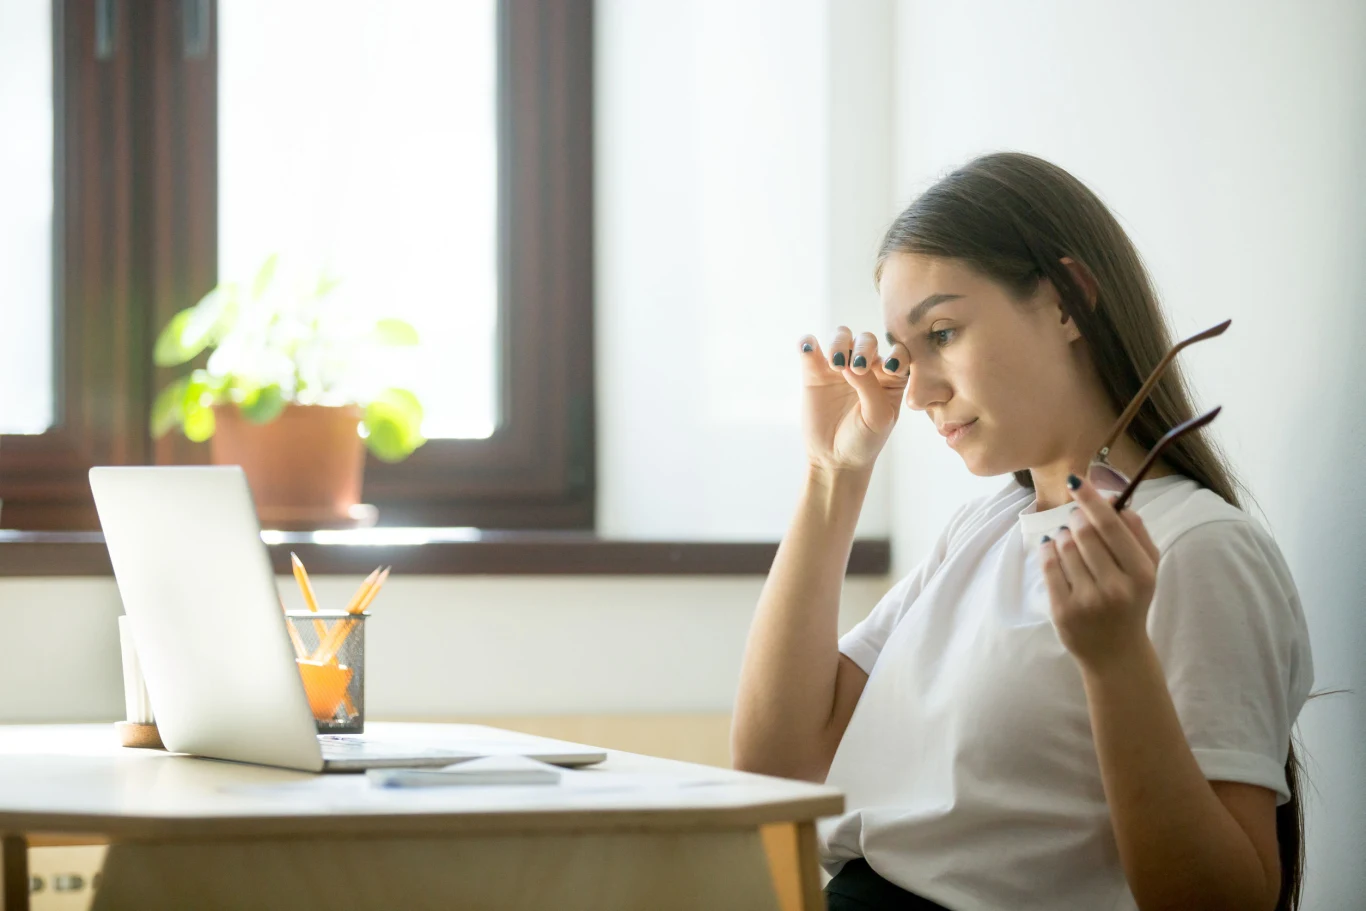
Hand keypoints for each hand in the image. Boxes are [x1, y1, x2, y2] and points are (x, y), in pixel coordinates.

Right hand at [798, 327, 909, 473]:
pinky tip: (808, 349)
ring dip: (839, 343)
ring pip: (840, 337)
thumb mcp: (877, 416)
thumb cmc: (865, 439)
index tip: (888, 369)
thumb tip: (849, 360)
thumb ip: (869, 386)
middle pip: (866, 340)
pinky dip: (807, 342)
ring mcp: (839, 367)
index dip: (896, 353)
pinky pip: (810, 347)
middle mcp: (866, 366)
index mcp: (890, 376)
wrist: (835, 459)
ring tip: (836, 364)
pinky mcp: (814, 372)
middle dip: (863, 348)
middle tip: (857, 367)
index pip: (897, 352)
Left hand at [1041, 475, 1161, 668]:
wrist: (1116, 653)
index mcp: (1140, 572)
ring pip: (1064, 547)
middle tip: (1075, 520)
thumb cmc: (1132, 603)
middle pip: (1084, 532)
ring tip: (1069, 540)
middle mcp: (1115, 586)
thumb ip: (1138, 535)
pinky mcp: (1063, 610)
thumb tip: (1118, 502)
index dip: (1091, 499)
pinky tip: (1052, 548)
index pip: (1110, 525)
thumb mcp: (1147, 572)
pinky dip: (1047, 551)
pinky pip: (1048, 566)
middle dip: (1075, 519)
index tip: (1077, 481)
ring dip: (1062, 536)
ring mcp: (1087, 600)